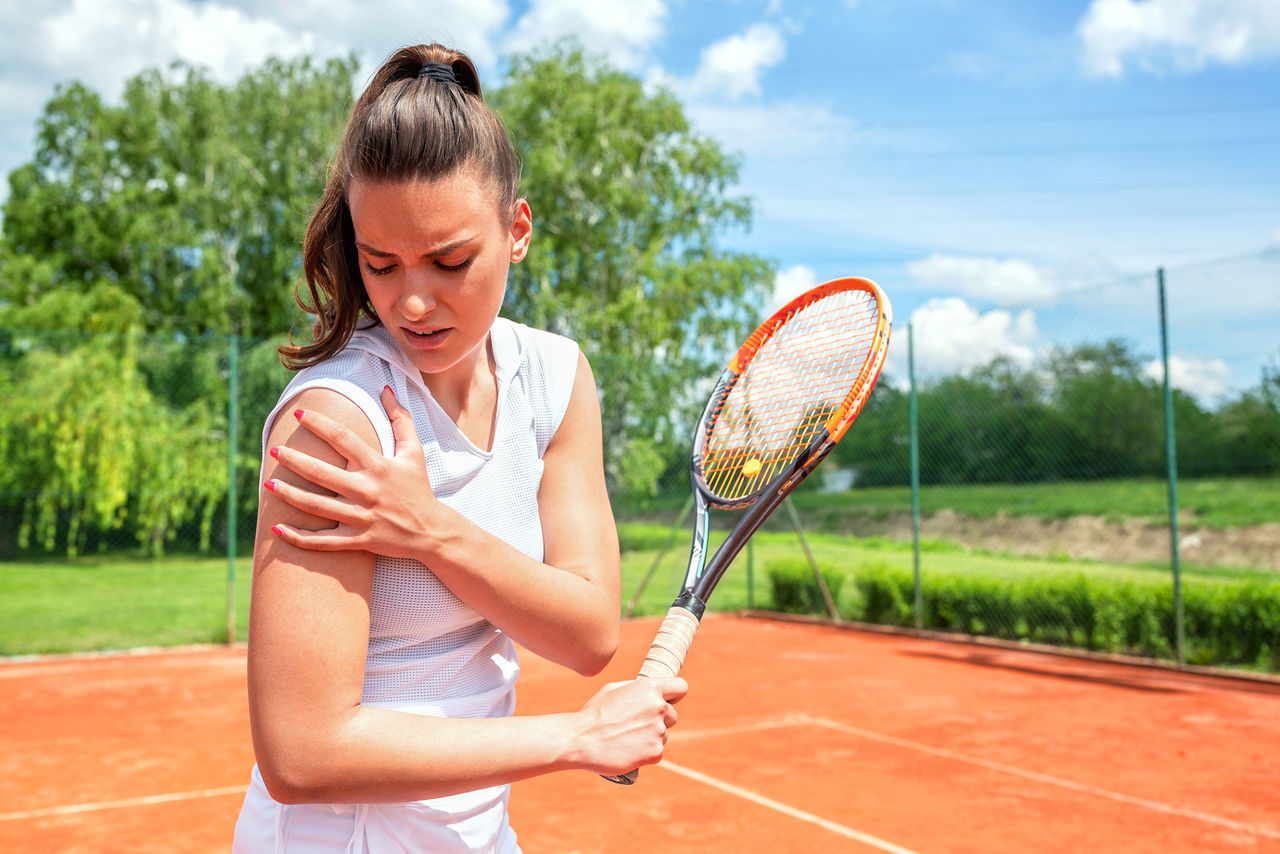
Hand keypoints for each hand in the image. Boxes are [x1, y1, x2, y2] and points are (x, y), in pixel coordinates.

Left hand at [265, 386, 438, 557]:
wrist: (431, 531)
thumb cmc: (418, 488)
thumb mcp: (414, 452)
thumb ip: (400, 419)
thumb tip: (385, 389)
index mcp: (378, 466)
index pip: (343, 438)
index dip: (319, 423)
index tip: (298, 414)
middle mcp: (367, 490)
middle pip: (322, 473)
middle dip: (295, 460)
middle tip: (274, 449)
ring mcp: (361, 517)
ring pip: (317, 506)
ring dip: (289, 495)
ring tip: (267, 484)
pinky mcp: (358, 540)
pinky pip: (324, 542)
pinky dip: (299, 538)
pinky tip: (276, 529)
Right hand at [570, 677, 688, 774]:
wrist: (581, 740)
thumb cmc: (594, 714)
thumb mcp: (613, 690)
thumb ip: (636, 689)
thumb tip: (649, 692)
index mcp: (649, 688)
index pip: (681, 687)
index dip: (674, 694)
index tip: (669, 700)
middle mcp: (659, 708)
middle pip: (673, 715)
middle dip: (659, 720)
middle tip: (636, 725)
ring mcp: (659, 731)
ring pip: (664, 735)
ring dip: (651, 737)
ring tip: (626, 738)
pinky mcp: (655, 752)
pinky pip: (657, 752)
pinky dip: (646, 754)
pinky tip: (629, 750)